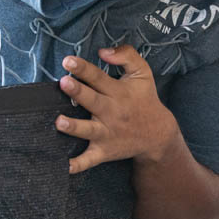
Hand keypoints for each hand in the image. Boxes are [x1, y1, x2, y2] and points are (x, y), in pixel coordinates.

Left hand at [55, 44, 178, 173]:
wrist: (158, 134)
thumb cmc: (144, 100)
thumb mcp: (142, 73)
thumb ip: (126, 56)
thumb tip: (103, 51)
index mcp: (118, 92)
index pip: (99, 77)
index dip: (84, 68)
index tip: (69, 61)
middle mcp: (111, 113)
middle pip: (93, 101)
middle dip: (78, 92)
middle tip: (64, 83)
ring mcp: (107, 133)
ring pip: (88, 130)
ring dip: (74, 127)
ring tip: (60, 122)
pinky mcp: (104, 151)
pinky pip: (90, 160)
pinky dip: (78, 165)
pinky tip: (64, 166)